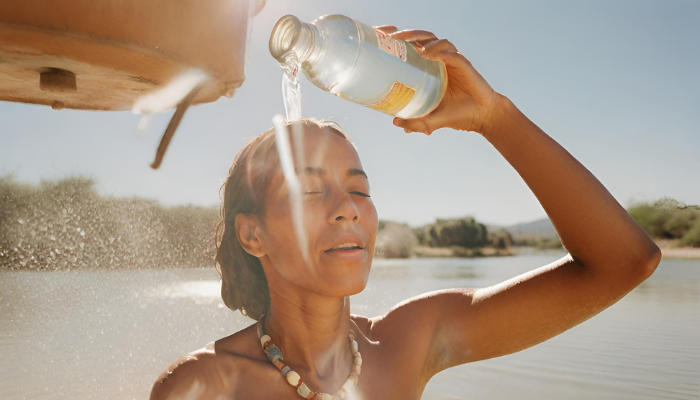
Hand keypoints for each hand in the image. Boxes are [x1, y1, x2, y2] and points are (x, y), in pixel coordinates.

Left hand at [382, 28, 501, 134]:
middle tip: (390, 36)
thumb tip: (396, 122)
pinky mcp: (463, 64)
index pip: (412, 48)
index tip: (383, 37)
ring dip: (420, 38)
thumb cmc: (458, 115)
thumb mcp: (431, 121)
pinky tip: (425, 53)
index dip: (399, 40)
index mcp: (430, 69)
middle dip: (406, 34)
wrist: (482, 117)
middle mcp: (439, 61)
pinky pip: (449, 52)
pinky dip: (437, 50)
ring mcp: (451, 61)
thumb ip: (415, 123)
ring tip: (407, 42)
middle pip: (421, 39)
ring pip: (435, 40)